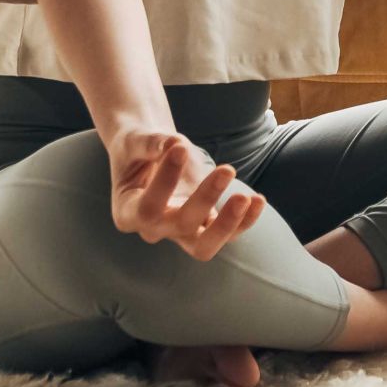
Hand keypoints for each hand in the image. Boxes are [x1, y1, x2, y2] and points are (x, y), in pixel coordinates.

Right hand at [107, 128, 268, 259]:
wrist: (150, 154)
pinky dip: (245, 221)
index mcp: (127, 212)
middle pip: (181, 227)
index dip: (165, 181)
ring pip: (205, 246)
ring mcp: (179, 233)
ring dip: (228, 224)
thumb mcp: (136, 141)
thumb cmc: (137, 148)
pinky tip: (258, 200)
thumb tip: (174, 144)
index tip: (180, 146)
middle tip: (227, 169)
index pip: (147, 208)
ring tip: (246, 197)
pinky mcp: (203, 227)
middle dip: (205, 199)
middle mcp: (153, 229)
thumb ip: (151, 143)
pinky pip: (227, 234)